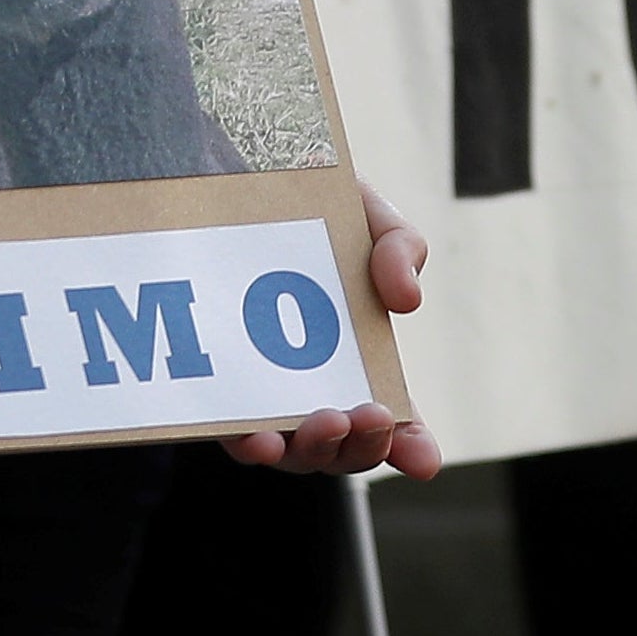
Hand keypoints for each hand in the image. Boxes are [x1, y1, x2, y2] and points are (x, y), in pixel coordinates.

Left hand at [222, 183, 439, 480]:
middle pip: (341, 448)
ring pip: (290, 451)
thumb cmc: (311, 206)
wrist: (230, 175)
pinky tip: (260, 436)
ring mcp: (261, 395)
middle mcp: (312, 388)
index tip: (424, 461)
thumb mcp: (367, 214)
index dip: (410, 444)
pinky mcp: (212, 391)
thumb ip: (400, 247)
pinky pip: (229, 432)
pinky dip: (249, 442)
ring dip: (313, 448)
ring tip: (327, 420)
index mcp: (359, 359)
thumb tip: (407, 301)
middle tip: (372, 415)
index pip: (390, 419)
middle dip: (361, 445)